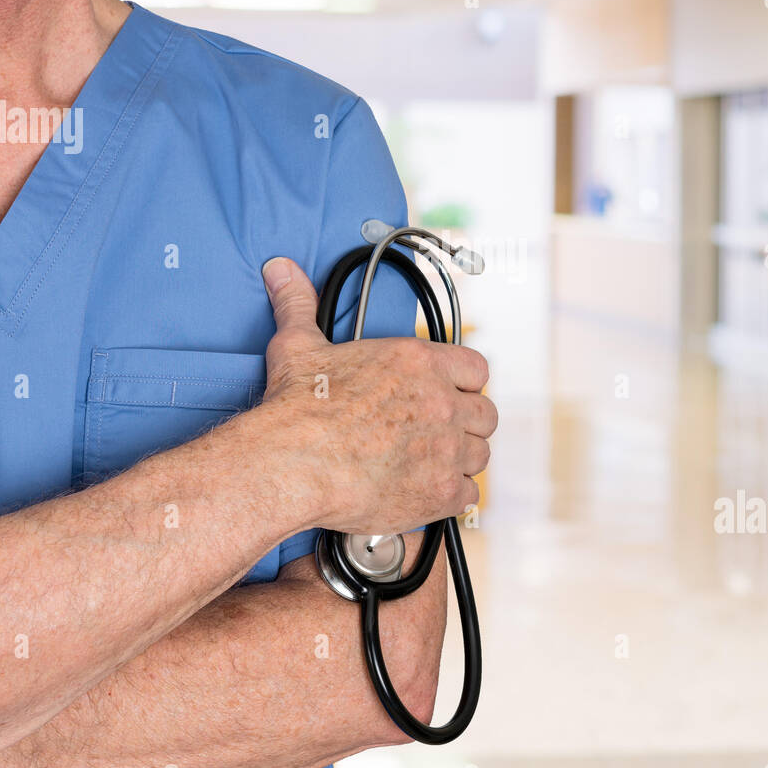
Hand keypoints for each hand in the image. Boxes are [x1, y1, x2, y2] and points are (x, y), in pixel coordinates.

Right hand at [259, 256, 497, 536]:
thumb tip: (282, 270)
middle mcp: (442, 402)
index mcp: (419, 362)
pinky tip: (425, 492)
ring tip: (429, 465)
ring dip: (459, 461)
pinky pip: (467, 496)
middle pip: (486, 414)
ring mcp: (446, 449)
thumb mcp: (299, 346)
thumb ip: (298, 305)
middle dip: (466, 425)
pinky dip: (450, 497)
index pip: (476, 368)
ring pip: (479, 456)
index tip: (447, 395)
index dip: (464, 384)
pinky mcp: (440, 492)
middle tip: (437, 434)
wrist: (291, 464)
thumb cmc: (297, 409)